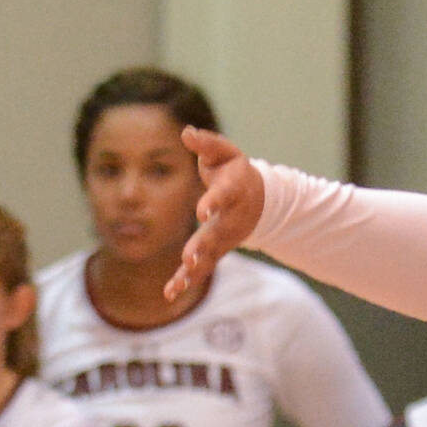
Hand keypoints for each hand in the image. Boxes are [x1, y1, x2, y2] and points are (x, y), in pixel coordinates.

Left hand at [167, 128, 265, 301]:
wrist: (257, 198)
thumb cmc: (233, 171)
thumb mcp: (224, 153)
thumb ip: (206, 144)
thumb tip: (186, 132)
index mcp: (232, 190)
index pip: (223, 196)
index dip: (213, 203)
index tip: (202, 212)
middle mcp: (230, 218)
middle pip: (217, 233)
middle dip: (203, 246)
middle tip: (189, 258)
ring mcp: (224, 237)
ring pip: (209, 255)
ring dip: (195, 269)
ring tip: (179, 282)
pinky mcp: (216, 250)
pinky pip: (202, 268)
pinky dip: (186, 280)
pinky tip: (169, 293)